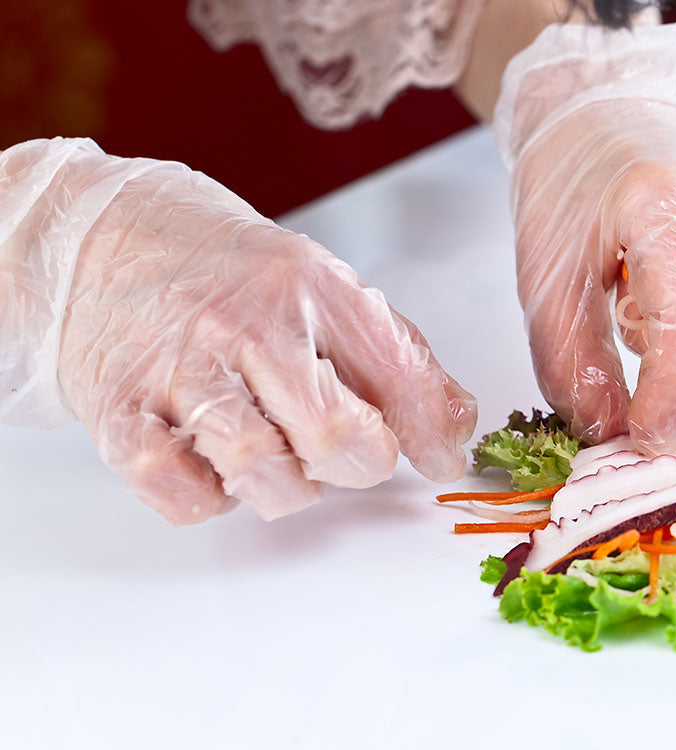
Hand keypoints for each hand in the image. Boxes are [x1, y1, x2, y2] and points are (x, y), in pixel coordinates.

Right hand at [58, 164, 475, 523]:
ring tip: (279, 455)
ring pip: (260, 469)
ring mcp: (178, 367)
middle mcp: (245, 324)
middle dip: (356, 465)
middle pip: (333, 434)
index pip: (397, 377)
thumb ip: (396, 356)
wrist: (102, 235)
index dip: (430, 434)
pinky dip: (212, 498)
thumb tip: (453, 432)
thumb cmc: (228, 271)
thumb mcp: (323, 286)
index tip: (438, 458)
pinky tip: (218, 466)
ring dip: (285, 487)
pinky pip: (183, 493)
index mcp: (310, 286)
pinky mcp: (120, 410)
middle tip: (342, 451)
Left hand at [513, 99, 675, 454]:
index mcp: (664, 202)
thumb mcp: (544, 275)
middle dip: (667, 362)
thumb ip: (573, 362)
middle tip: (621, 316)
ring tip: (650, 279)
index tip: (647, 441)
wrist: (614, 109)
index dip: (673, 398)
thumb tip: (613, 435)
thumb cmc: (573, 185)